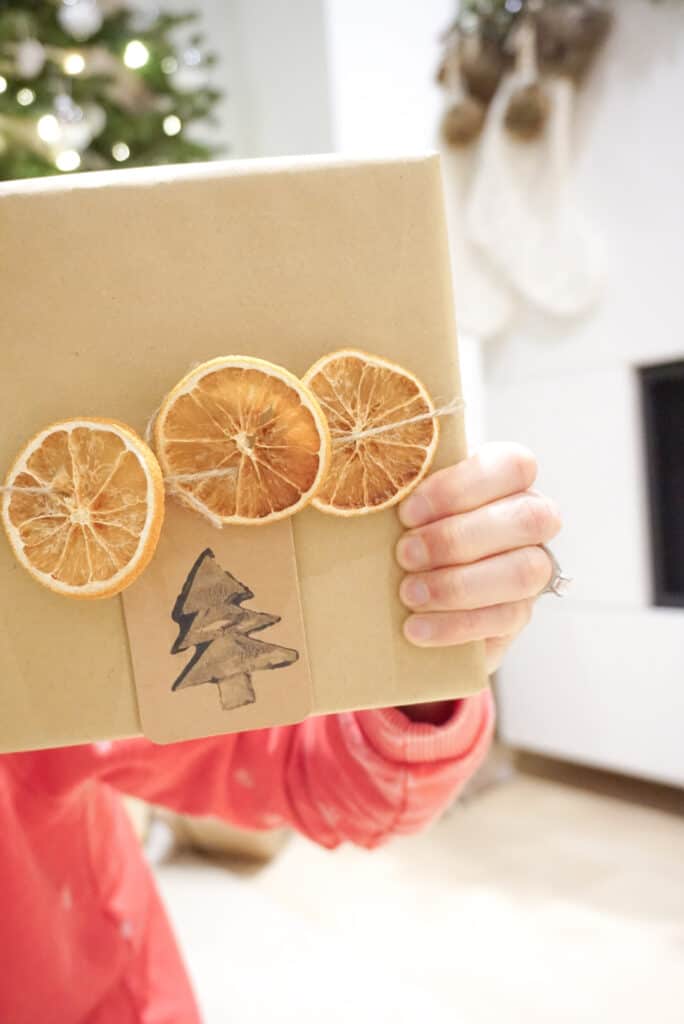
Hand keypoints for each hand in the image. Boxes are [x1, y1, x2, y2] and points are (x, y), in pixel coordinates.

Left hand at [396, 443, 560, 674]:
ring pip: (526, 571)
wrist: (403, 594)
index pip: (513, 465)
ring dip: (460, 583)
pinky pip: (505, 618)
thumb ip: (386, 482)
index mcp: (502, 477)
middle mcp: (529, 518)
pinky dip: (455, 624)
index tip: (407, 511)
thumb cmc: (398, 529)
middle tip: (404, 554)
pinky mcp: (518, 614)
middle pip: (530, 517)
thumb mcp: (395, 499)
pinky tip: (416, 627)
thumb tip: (337, 482)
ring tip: (409, 593)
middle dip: (459, 537)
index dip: (462, 487)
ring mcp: (531, 567)